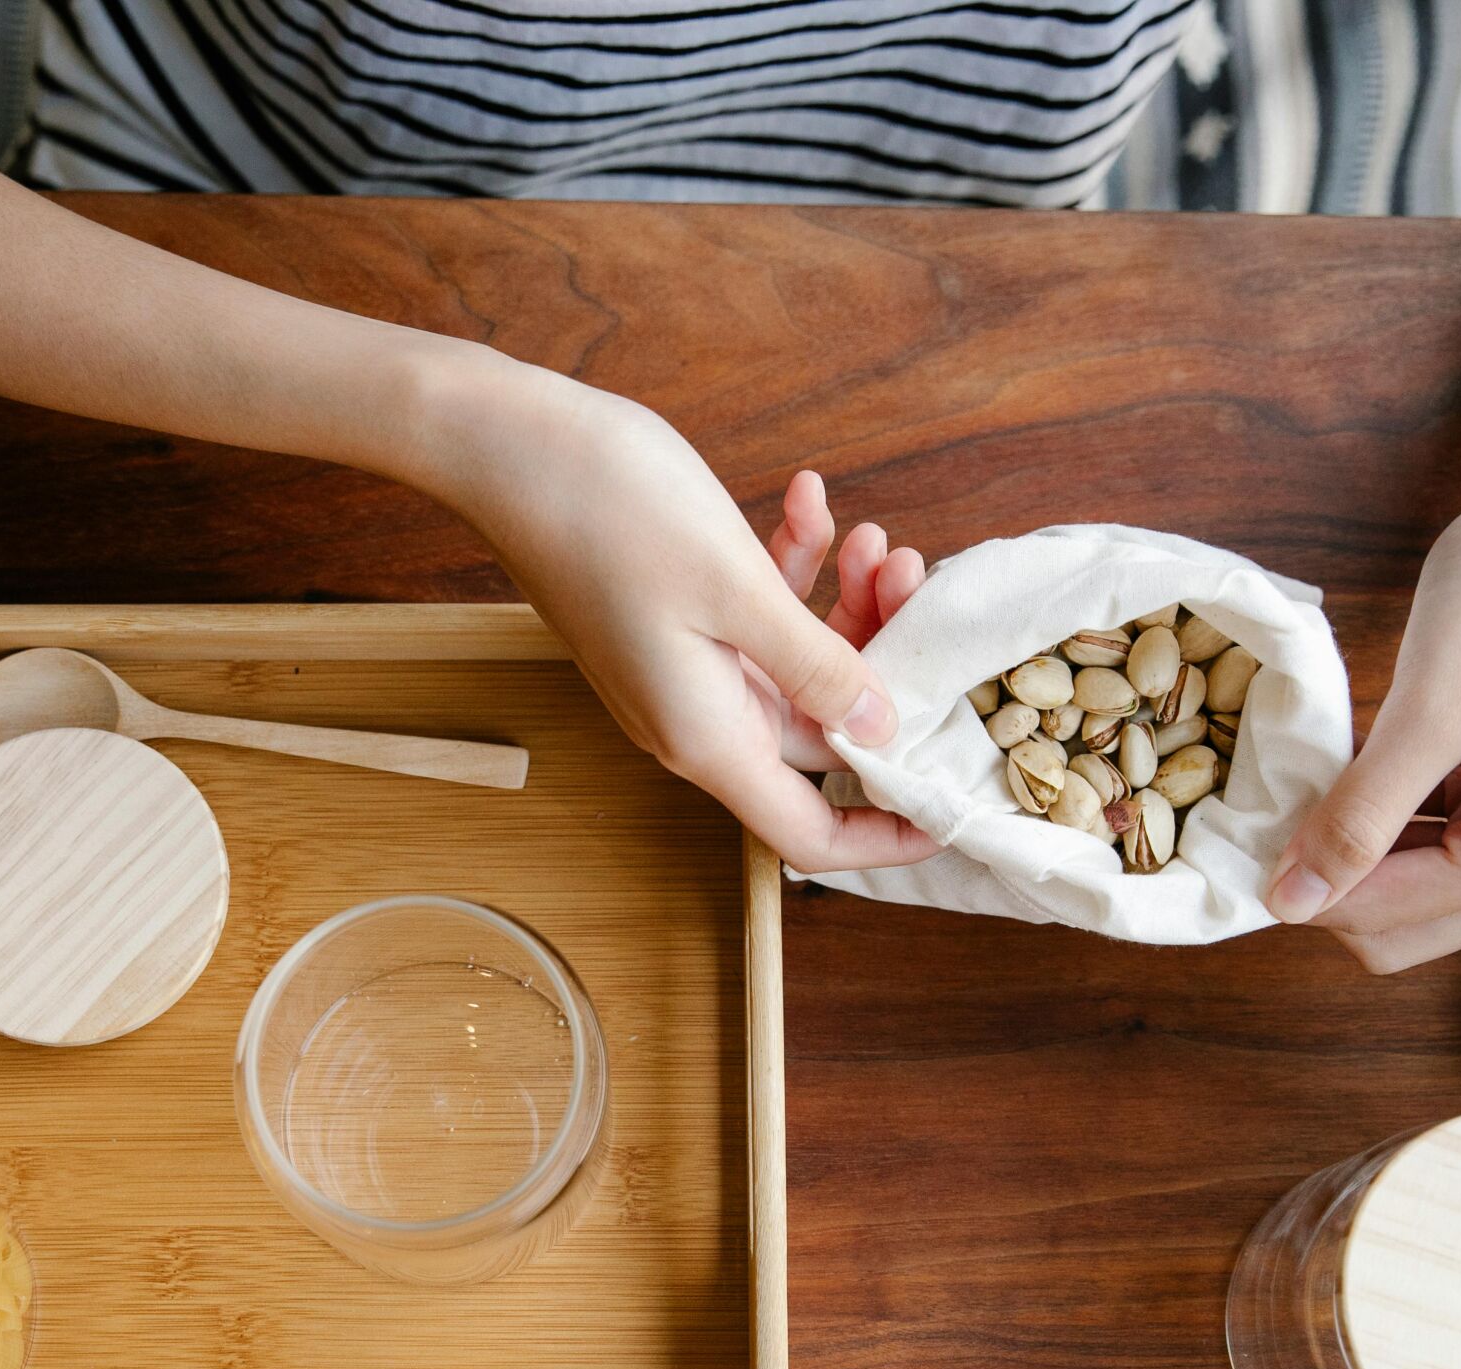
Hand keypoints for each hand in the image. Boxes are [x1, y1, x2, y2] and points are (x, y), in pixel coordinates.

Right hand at [424, 358, 935, 871]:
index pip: (812, 833)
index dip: (888, 831)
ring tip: (866, 533)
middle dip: (883, 661)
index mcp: (708, 737)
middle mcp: (694, 720)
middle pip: (822, 736)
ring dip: (843, 604)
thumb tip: (881, 730)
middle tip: (909, 571)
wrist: (503, 444)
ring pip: (798, 669)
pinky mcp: (672, 624)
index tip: (956, 800)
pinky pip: (757, 621)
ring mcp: (681, 672)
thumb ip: (818, 667)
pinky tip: (807, 503)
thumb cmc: (607, 510)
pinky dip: (793, 570)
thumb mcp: (737, 588)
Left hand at [1262, 399, 1460, 970]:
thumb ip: (1358, 820)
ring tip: (1304, 785)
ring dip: (1355, 852)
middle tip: (1265, 811)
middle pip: (1404, 927)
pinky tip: (1353, 770)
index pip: (1385, 921)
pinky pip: (1443, 843)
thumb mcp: (1426, 711)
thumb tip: (1289, 906)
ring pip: (1418, 892)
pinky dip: (1388, 821)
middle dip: (1330, 881)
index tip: (1232, 841)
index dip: (1300, 889)